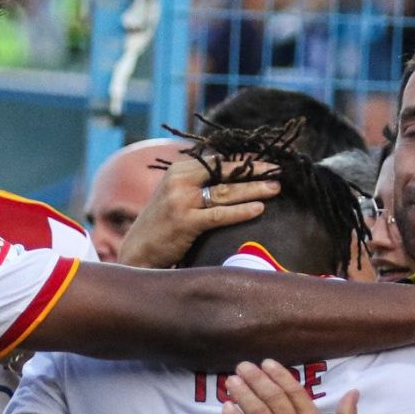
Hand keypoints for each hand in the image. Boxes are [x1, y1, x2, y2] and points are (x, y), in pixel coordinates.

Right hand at [117, 155, 279, 267]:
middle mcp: (179, 180)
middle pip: (224, 171)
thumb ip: (197, 186)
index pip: (217, 160)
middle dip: (254, 170)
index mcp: (178, 170)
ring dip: (254, 189)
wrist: (136, 253)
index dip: (243, 161)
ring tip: (276, 188)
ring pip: (226, 191)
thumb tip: (232, 180)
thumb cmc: (160, 227)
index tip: (265, 162)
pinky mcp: (185, 221)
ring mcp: (181, 200)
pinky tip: (259, 209)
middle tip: (278, 170)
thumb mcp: (174, 197)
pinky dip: (241, 211)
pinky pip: (219, 214)